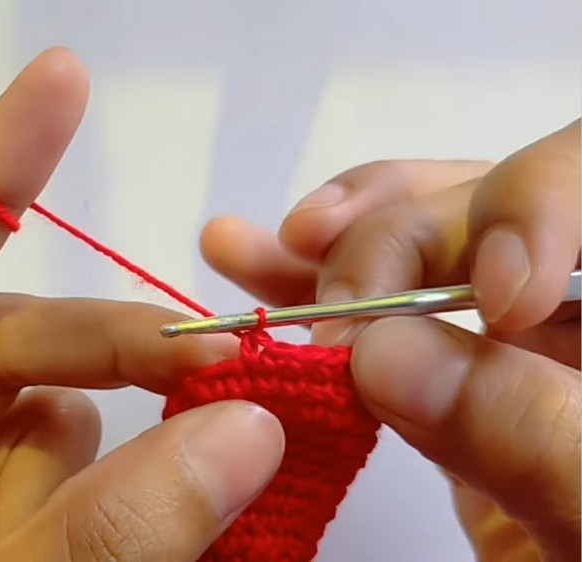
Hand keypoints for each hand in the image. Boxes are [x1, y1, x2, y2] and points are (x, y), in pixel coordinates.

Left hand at [0, 48, 285, 561]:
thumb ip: (102, 534)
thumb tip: (244, 426)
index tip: (61, 84)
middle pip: (9, 345)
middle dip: (116, 355)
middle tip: (228, 368)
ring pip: (65, 413)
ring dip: (135, 454)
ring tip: (198, 479)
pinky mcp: (5, 529)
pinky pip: (89, 474)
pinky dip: (143, 493)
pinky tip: (181, 519)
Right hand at [200, 120, 580, 560]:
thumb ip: (539, 437)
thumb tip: (382, 350)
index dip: (538, 203)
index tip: (496, 297)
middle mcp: (578, 296)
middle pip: (487, 202)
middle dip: (393, 241)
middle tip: (329, 315)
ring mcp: (517, 334)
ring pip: (418, 239)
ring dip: (325, 245)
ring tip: (245, 246)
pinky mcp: (459, 375)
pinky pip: (382, 312)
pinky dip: (310, 289)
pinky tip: (248, 261)